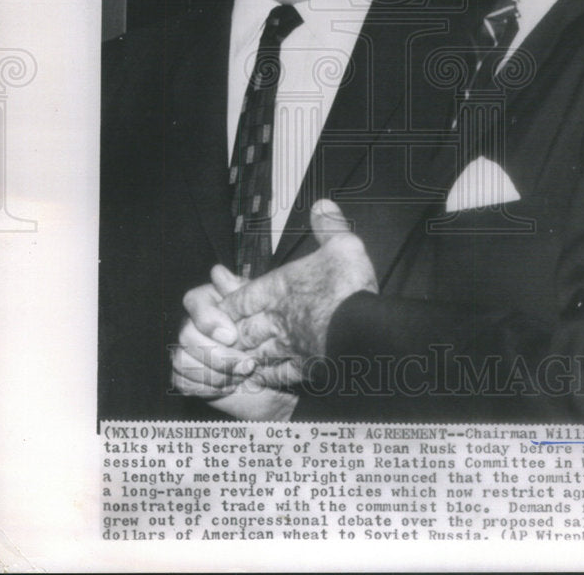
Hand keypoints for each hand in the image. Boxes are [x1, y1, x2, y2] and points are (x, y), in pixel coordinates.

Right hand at [172, 269, 299, 418]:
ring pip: (182, 359)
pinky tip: (229, 386)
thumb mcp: (263, 312)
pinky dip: (208, 387)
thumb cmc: (270, 342)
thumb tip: (217, 272)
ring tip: (242, 376)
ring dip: (216, 373)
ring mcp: (186, 349)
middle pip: (186, 333)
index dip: (208, 319)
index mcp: (212, 302)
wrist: (274, 381)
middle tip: (247, 364)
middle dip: (218, 355)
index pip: (194, 300)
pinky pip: (182, 381)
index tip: (232, 336)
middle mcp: (194, 323)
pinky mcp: (184, 374)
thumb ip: (241, 294)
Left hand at [220, 199, 377, 377]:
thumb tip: (322, 205)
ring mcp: (287, 345)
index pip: (241, 297)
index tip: (222, 307)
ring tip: (238, 358)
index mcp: (279, 287)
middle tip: (225, 337)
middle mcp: (277, 317)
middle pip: (241, 328)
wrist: (362, 332)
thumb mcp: (342, 245)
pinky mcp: (302, 366)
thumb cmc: (348, 289)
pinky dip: (266, 376)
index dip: (228, 303)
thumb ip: (329, 226)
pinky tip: (263, 378)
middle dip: (231, 333)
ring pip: (253, 352)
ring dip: (244, 355)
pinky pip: (275, 374)